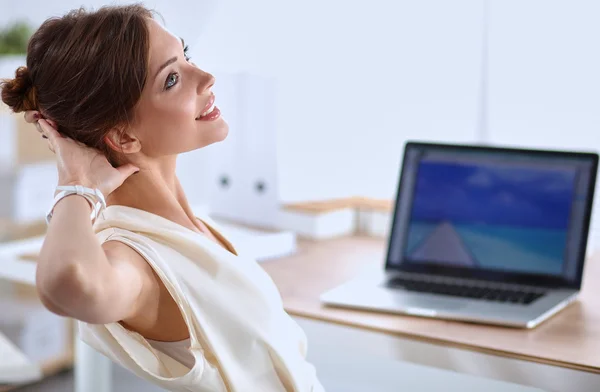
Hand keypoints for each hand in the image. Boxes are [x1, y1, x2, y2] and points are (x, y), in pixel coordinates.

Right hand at [24, 111, 139, 196]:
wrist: (85, 190)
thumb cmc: (101, 186)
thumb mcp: (118, 175)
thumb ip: (126, 169)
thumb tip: (138, 167)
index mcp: (92, 154)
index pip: (89, 141)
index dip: (87, 133)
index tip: (88, 124)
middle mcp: (80, 150)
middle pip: (73, 135)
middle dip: (69, 127)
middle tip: (65, 115)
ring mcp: (70, 148)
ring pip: (61, 132)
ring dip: (56, 123)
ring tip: (51, 113)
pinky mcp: (61, 146)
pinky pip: (52, 133)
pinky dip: (47, 126)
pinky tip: (42, 118)